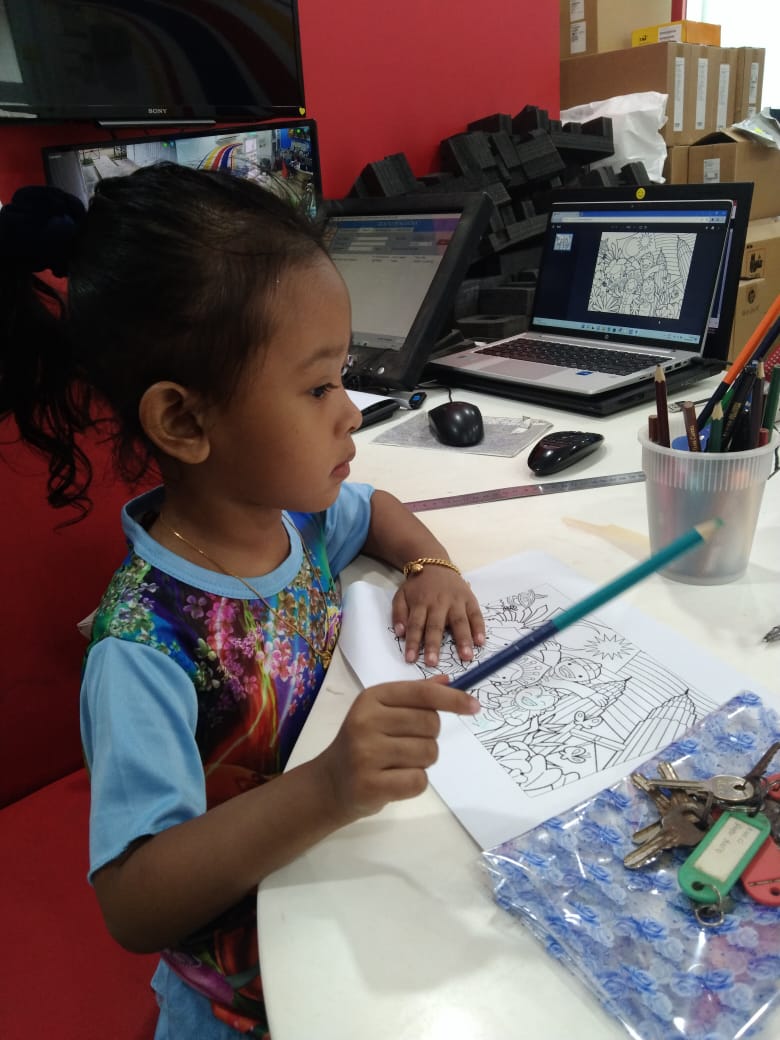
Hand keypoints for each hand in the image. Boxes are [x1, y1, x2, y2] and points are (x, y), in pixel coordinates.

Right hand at [316, 676, 479, 820]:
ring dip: (422, 762)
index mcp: (372, 698)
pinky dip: (415, 783)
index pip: (423, 693)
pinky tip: (394, 780)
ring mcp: (366, 753)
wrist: (330, 782)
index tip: (475, 706)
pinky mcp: (370, 784)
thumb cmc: (363, 743)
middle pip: (431, 724)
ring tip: (397, 763)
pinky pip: (418, 780)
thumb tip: (448, 681)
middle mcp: (366, 721)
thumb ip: (414, 696)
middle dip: (430, 737)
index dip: (453, 699)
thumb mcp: (382, 712)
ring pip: (428, 753)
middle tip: (407, 744)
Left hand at [392, 566, 484, 665]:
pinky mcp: (470, 599)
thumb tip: (399, 633)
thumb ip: (399, 614)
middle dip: (434, 645)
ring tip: (466, 656)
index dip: (413, 642)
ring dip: (462, 639)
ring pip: (459, 621)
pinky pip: (476, 615)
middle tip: (433, 662)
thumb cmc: (417, 586)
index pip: (415, 625)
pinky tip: (480, 642)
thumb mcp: (401, 595)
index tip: (410, 659)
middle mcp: (439, 603)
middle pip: (436, 626)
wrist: (434, 563)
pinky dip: (479, 628)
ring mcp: (456, 601)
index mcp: (421, 603)